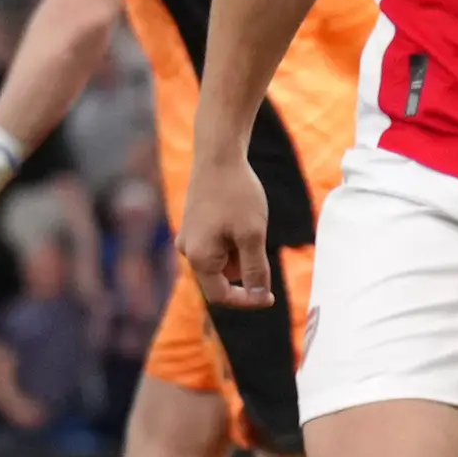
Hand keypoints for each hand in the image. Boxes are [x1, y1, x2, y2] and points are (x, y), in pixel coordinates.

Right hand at [180, 145, 276, 308]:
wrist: (218, 156)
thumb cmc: (236, 195)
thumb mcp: (253, 235)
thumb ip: (256, 270)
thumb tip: (259, 296)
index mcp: (198, 258)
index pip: (221, 296)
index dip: (247, 300)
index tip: (270, 297)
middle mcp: (187, 251)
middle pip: (221, 278)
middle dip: (245, 267)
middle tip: (258, 238)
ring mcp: (188, 237)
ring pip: (221, 261)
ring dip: (240, 252)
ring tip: (248, 222)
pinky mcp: (194, 225)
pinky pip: (216, 245)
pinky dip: (233, 239)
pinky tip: (238, 215)